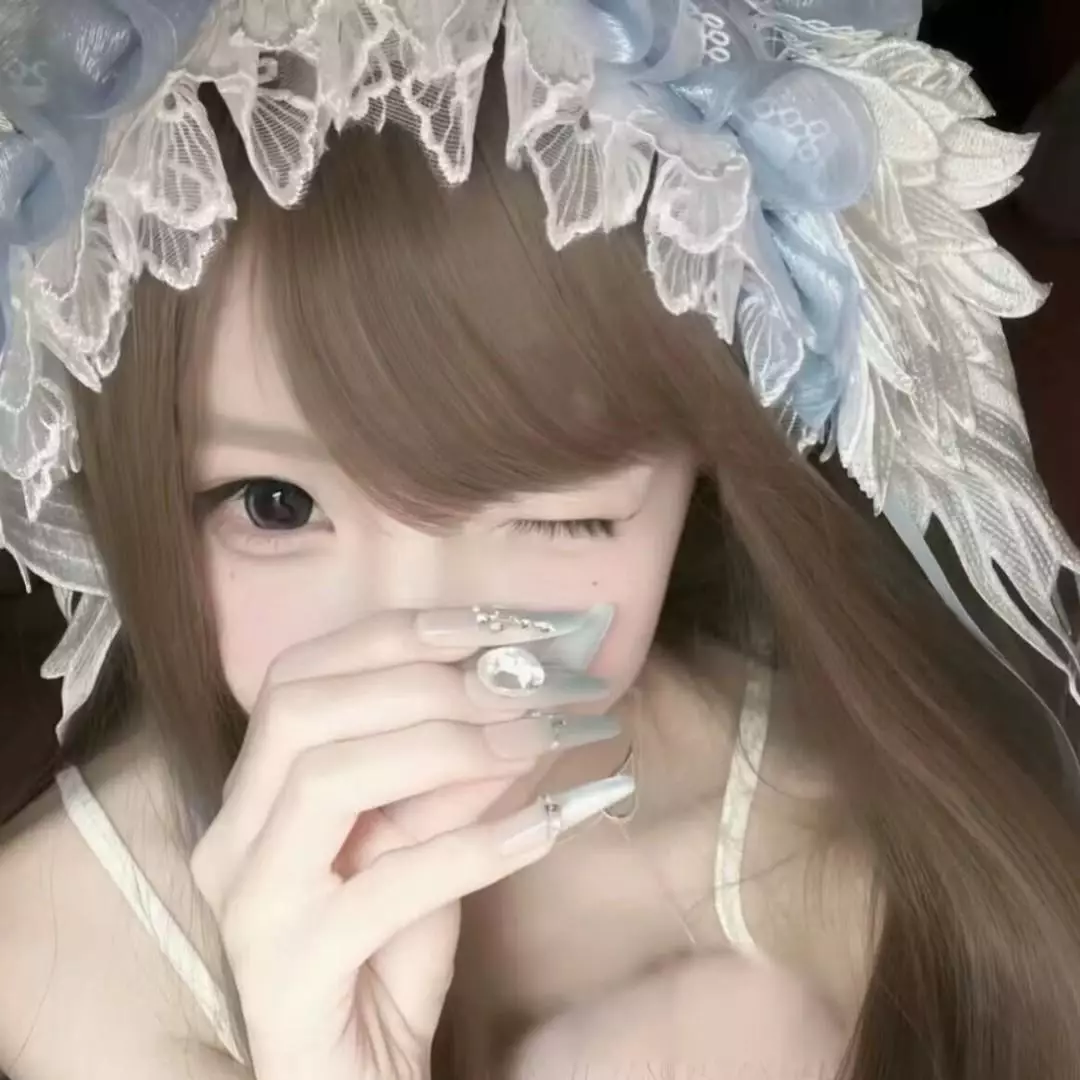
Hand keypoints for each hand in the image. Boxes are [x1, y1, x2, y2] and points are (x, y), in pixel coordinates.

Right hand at [189, 606, 629, 1079]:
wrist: (358, 1074)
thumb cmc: (390, 949)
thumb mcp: (427, 839)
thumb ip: (455, 773)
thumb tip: (523, 692)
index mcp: (256, 788)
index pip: (303, 672)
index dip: (403, 634)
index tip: (502, 627)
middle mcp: (233, 833)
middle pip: (303, 709)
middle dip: (426, 683)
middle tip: (529, 687)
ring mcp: (249, 902)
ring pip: (326, 780)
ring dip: (448, 748)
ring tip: (536, 741)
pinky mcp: (287, 970)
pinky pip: (382, 887)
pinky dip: (472, 845)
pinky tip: (547, 823)